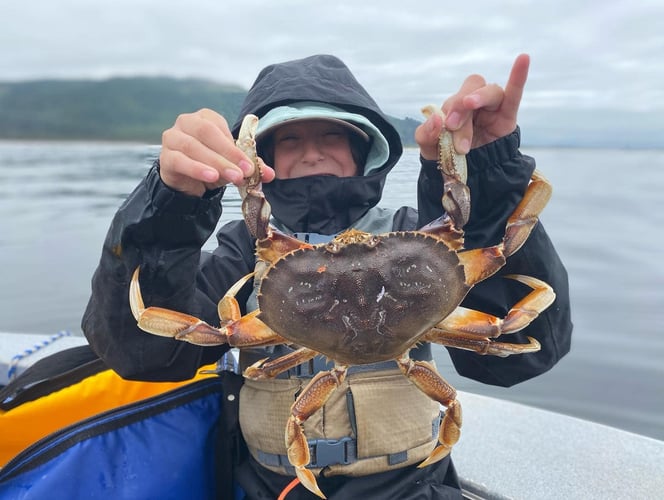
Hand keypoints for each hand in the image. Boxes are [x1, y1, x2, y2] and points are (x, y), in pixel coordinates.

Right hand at [159, 108, 274, 196]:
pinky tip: (210, 177)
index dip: (236, 147)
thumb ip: (251, 166)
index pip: (220, 127)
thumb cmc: (212, 165)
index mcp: (205, 117)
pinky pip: (179, 160)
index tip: (250, 165)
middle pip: (207, 133)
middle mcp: (186, 122)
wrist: (189, 182)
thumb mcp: (233, 164)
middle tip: (244, 172)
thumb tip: (270, 174)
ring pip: (193, 147)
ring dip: (215, 163)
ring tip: (232, 177)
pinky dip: (196, 168)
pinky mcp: (165, 157)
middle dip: (228, 154)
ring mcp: (173, 138)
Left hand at [416, 53, 529, 159]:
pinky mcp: (508, 117)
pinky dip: (518, 77)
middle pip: (472, 89)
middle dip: (461, 106)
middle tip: (453, 126)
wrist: (469, 179)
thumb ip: (426, 135)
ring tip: (470, 106)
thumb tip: (436, 119)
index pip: (454, 99)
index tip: (445, 127)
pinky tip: (523, 59)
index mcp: (455, 108)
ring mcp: (492, 109)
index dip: (450, 109)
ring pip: (491, 91)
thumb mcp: (430, 150)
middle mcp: (474, 105)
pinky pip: (515, 94)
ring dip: (480, 98)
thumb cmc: (449, 159)